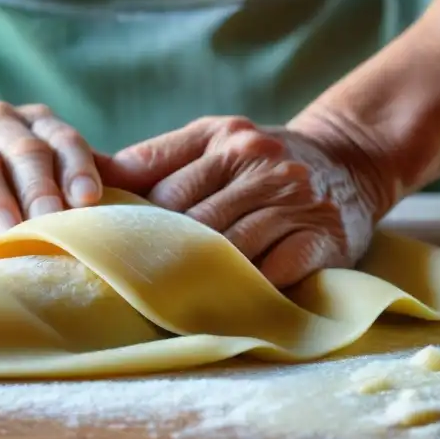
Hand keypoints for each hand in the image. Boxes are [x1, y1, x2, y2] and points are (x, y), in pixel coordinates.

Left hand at [102, 115, 395, 287]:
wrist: (349, 161)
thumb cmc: (259, 158)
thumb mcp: (211, 140)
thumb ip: (154, 157)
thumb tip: (91, 170)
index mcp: (224, 137)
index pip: (161, 184)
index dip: (132, 220)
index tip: (106, 247)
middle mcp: (261, 162)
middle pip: (191, 219)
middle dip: (161, 253)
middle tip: (131, 286)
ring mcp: (294, 200)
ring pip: (230, 246)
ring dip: (199, 276)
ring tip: (169, 301)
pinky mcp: (323, 237)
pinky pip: (276, 270)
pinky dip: (249, 288)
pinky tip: (227, 301)